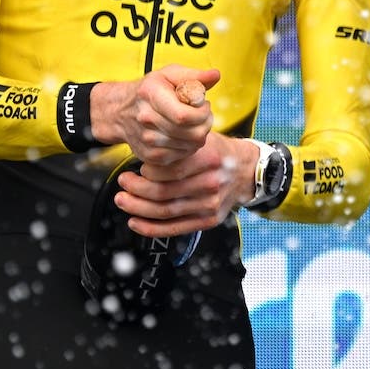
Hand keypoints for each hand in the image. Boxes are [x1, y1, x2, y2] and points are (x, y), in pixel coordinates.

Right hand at [91, 66, 220, 170]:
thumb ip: (195, 76)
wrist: (121, 112)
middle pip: (191, 133)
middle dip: (206, 123)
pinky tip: (184, 134)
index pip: (184, 116)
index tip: (204, 105)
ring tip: (193, 123)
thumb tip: (215, 75)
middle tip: (203, 114)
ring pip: (190, 146)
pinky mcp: (150, 156)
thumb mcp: (170, 75)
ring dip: (199, 135)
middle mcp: (146, 119)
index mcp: (151, 95)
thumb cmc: (151, 90)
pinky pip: (182, 156)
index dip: (202, 113)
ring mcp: (146, 140)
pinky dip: (189, 146)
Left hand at [114, 135, 264, 237]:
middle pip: (163, 192)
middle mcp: (211, 183)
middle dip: (136, 189)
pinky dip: (150, 228)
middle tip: (123, 182)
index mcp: (209, 159)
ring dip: (137, 208)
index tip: (138, 168)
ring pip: (165, 211)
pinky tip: (135, 222)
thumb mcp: (202, 139)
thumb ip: (177, 145)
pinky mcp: (208, 220)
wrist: (246, 171)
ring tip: (123, 200)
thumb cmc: (218, 153)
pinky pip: (174, 228)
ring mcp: (210, 205)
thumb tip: (143, 151)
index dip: (147, 171)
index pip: (169, 170)